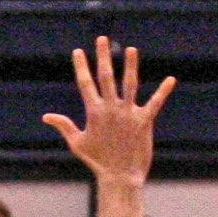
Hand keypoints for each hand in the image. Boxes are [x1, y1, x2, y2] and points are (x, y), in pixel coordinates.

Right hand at [42, 35, 175, 188]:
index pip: (85, 84)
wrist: (119, 177)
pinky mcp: (144, 122)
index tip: (79, 51)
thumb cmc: (97, 162)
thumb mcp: (77, 143)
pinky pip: (155, 103)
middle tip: (102, 39)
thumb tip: (46, 116)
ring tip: (132, 50)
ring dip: (131, 66)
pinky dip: (163, 91)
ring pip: (129, 84)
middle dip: (103, 57)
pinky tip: (171, 80)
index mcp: (94, 112)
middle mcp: (111, 109)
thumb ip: (64, 126)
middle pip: (106, 77)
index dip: (81, 66)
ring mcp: (128, 114)